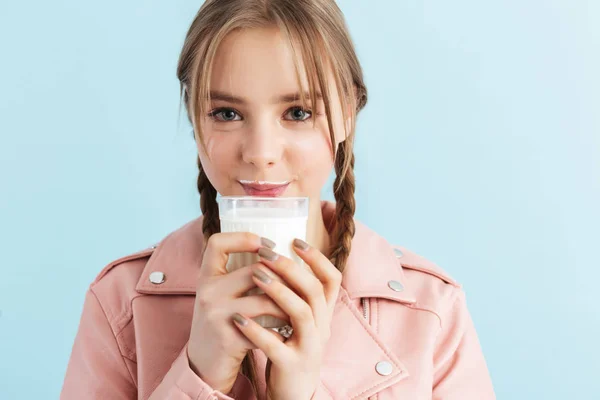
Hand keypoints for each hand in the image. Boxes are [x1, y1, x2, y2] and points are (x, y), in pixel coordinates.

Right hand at [187, 232, 288, 393]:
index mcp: (206, 278)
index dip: (244, 238)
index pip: (217, 243)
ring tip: (300, 306)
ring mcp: (217, 316)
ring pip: (265, 299)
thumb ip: (237, 277)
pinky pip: (266, 327)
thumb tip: (275, 254)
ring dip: (288, 304)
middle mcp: (208, 293)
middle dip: (282, 277)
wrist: (204, 365)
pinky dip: (281, 328)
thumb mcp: (219, 296)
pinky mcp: (229, 339)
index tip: (267, 244)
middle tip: (298, 283)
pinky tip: (290, 329)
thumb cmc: (221, 324)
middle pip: (254, 270)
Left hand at [231, 238, 342, 399]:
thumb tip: (279, 260)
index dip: (317, 258)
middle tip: (267, 253)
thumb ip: (297, 295)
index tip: (295, 239)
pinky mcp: (292, 366)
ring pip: (301, 313)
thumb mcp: (302, 322)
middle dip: (291, 268)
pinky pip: (276, 345)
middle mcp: (322, 328)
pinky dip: (258, 330)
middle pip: (315, 290)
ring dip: (278, 291)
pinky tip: (238, 318)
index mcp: (324, 314)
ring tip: (255, 275)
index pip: (333, 279)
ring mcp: (310, 347)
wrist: (294, 394)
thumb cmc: (293, 349)